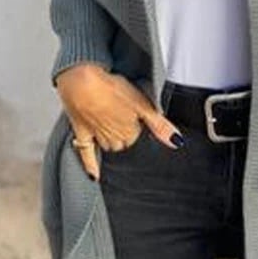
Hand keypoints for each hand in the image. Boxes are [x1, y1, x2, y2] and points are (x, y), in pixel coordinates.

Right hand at [55, 63, 184, 180]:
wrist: (81, 83)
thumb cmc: (111, 89)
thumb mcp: (143, 104)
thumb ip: (159, 125)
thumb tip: (176, 141)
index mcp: (129, 132)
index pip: (138, 136)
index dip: (137, 123)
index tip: (136, 114)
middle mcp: (113, 138)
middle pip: (124, 142)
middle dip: (126, 133)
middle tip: (124, 115)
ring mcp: (97, 137)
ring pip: (109, 146)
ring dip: (113, 140)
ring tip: (113, 126)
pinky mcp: (81, 133)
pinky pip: (86, 154)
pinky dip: (91, 166)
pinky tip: (94, 176)